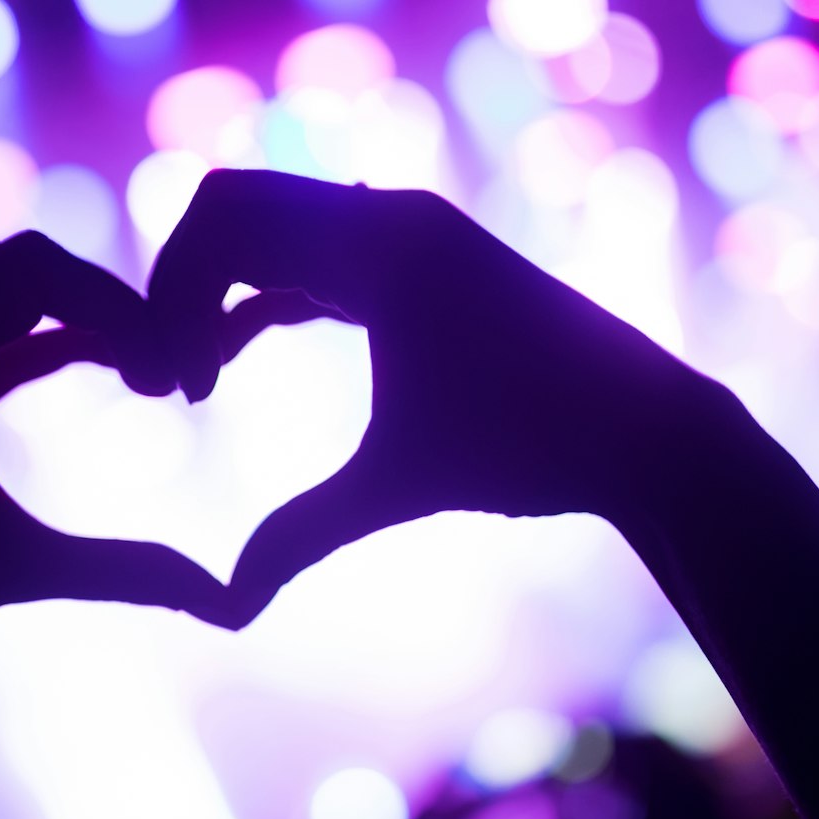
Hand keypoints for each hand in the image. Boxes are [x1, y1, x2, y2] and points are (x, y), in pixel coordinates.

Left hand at [0, 230, 235, 738]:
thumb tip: (233, 604)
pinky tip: (108, 364)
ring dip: (75, 319)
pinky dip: (39, 343)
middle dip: (104, 304)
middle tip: (173, 360)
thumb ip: (126, 572)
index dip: (119, 307)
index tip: (174, 371)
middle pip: (16, 267)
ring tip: (150, 365)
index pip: (32, 274)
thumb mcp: (17, 570)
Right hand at [146, 170, 721, 620]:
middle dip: (180, 287)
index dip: (169, 297)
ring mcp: (409, 233)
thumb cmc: (530, 450)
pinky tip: (229, 362)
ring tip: (196, 384)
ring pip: (271, 230)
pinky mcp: (422, 263)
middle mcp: (390, 216)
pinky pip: (311, 256)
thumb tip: (223, 610)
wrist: (649, 431)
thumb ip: (301, 535)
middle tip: (170, 382)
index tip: (176, 396)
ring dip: (219, 294)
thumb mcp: (401, 487)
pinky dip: (261, 298)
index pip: (221, 217)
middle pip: (233, 208)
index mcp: (378, 243)